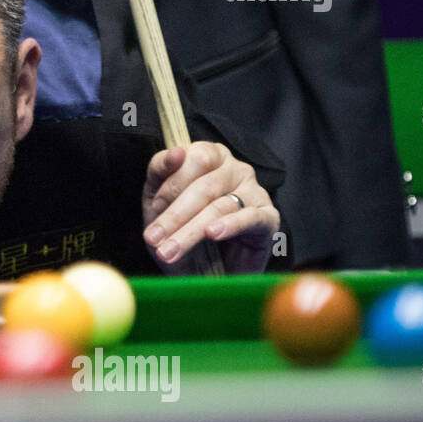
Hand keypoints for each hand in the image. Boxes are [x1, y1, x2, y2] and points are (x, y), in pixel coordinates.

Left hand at [141, 141, 279, 274]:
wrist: (204, 270)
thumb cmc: (180, 228)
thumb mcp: (158, 199)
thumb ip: (160, 171)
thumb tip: (175, 152)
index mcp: (210, 156)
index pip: (196, 157)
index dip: (173, 183)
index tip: (155, 207)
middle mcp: (235, 169)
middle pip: (205, 186)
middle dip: (175, 215)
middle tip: (154, 239)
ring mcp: (255, 192)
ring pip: (220, 207)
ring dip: (190, 232)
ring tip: (170, 251)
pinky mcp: (268, 218)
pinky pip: (250, 218)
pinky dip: (230, 226)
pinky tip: (212, 234)